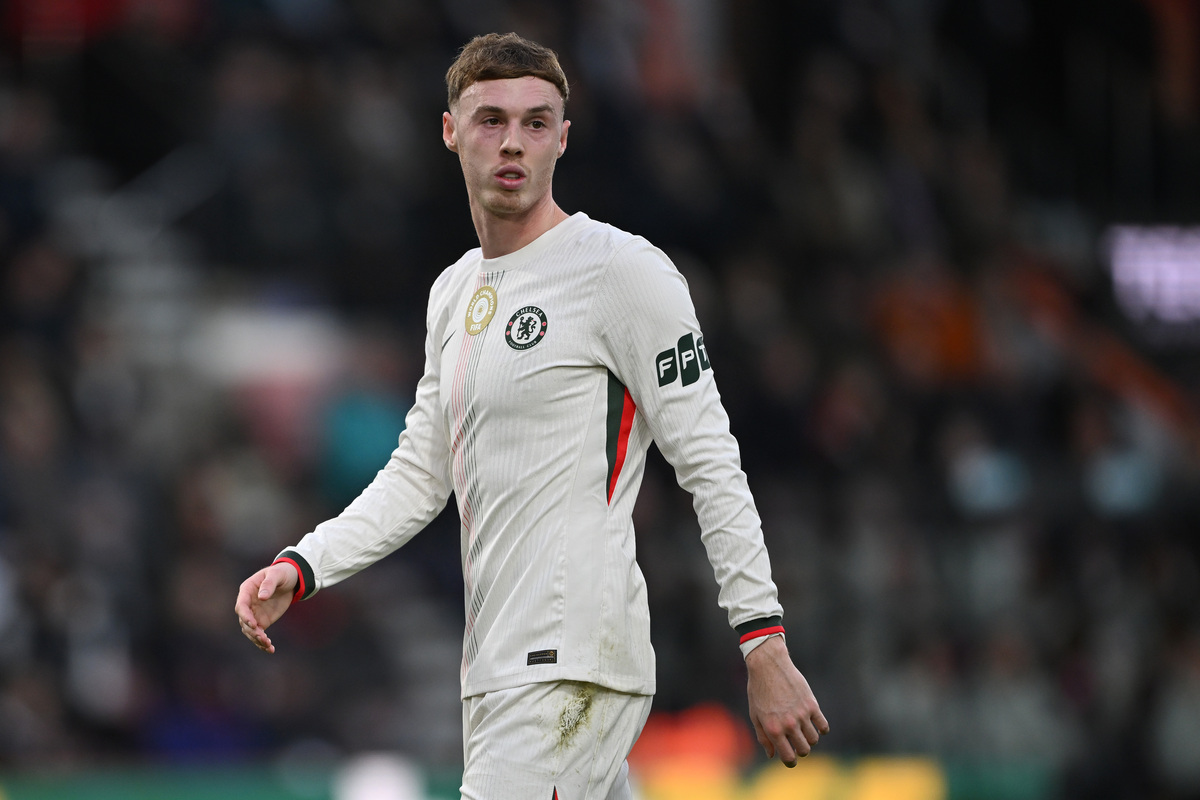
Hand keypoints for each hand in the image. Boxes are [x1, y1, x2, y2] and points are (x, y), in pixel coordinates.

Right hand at [234, 563, 297, 653]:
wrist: (291, 579)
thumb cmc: (281, 573)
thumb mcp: (276, 574)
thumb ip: (269, 584)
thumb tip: (262, 597)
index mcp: (247, 591)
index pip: (241, 606)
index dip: (245, 616)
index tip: (254, 624)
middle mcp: (248, 604)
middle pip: (244, 621)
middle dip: (252, 630)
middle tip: (263, 637)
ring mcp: (254, 614)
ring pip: (250, 630)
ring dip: (257, 639)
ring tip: (268, 645)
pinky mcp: (263, 621)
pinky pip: (260, 634)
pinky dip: (263, 643)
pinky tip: (270, 649)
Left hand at [745, 635, 828, 766]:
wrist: (769, 665)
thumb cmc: (759, 690)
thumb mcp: (755, 715)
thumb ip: (764, 737)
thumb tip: (772, 755)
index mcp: (773, 729)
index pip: (788, 757)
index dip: (790, 762)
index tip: (791, 759)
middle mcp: (789, 724)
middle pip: (804, 750)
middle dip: (800, 750)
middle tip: (796, 742)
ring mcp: (802, 714)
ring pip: (814, 740)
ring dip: (809, 739)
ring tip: (803, 730)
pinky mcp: (812, 704)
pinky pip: (823, 726)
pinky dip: (821, 729)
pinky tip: (814, 724)